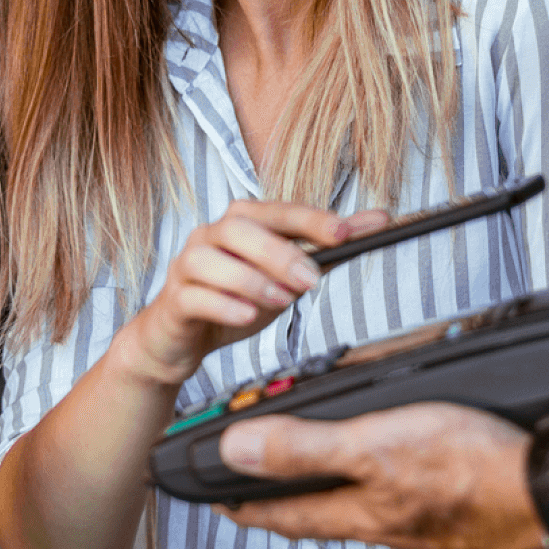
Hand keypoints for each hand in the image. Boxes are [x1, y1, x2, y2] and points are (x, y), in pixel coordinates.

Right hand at [116, 200, 389, 391]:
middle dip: (280, 252)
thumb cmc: (233, 300)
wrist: (179, 337)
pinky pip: (195, 296)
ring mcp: (187, 266)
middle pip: (240, 227)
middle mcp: (209, 236)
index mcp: (240, 224)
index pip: (278, 211)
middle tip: (311, 280)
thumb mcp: (283, 278)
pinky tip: (248, 315)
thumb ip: (323, 253)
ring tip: (282, 301)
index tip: (347, 231)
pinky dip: (224, 305)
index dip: (311, 219)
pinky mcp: (174, 300)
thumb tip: (375, 224)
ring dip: (251, 279)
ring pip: (211, 259)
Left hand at [214, 403, 547, 548]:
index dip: (246, 507)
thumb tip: (233, 451)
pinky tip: (415, 480)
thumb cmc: (476, 469)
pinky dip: (401, 493)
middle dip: (293, 504)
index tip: (218, 504)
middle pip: (327, 517)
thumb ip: (303, 448)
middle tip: (264, 495)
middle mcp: (394, 530)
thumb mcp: (373, 446)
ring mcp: (435, 531)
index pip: (286, 515)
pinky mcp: (473, 521)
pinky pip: (420, 508)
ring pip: (375, 513)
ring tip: (335, 480)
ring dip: (348, 497)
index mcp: (362, 514)